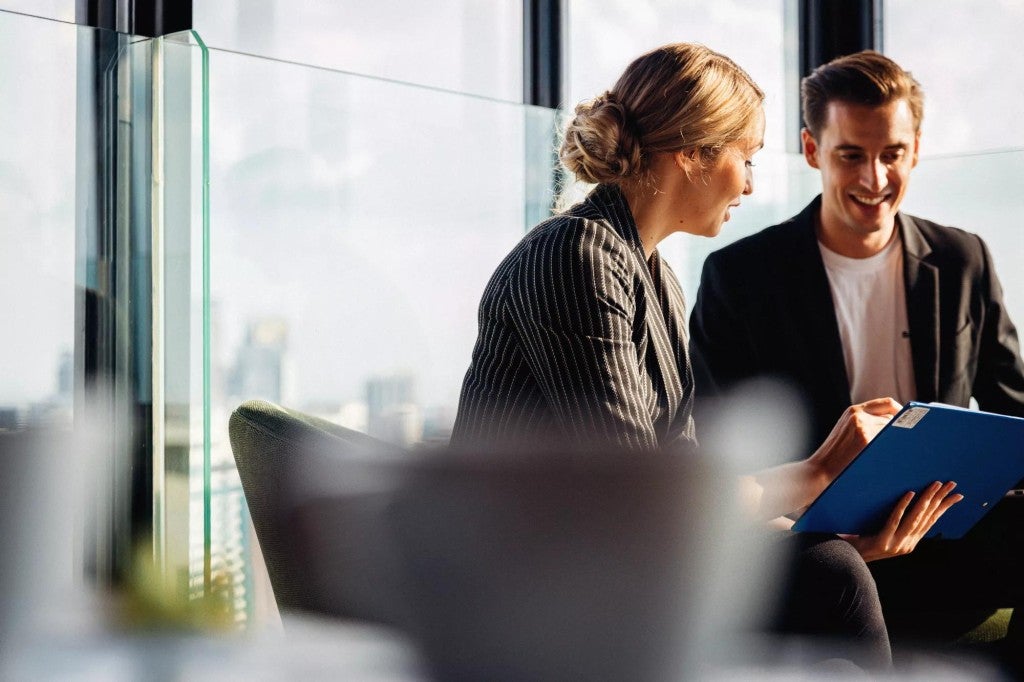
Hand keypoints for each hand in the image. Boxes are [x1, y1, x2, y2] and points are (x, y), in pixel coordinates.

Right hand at [809, 398, 901, 484]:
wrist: (819, 470)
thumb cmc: (834, 455)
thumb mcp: (845, 431)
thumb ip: (864, 423)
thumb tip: (894, 424)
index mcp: (853, 411)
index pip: (886, 403)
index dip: (901, 411)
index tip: (911, 421)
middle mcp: (857, 414)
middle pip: (893, 417)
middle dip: (902, 429)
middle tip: (909, 439)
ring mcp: (861, 426)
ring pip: (892, 430)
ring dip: (897, 441)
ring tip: (898, 451)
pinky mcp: (865, 440)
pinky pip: (888, 442)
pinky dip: (892, 449)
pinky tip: (892, 457)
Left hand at [841, 481, 963, 561]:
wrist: (848, 560)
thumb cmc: (864, 544)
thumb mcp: (885, 535)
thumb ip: (897, 525)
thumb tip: (909, 503)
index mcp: (910, 542)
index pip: (931, 521)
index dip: (944, 507)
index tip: (957, 494)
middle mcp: (906, 544)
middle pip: (927, 517)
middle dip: (940, 499)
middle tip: (951, 483)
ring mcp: (896, 543)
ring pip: (915, 518)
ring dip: (926, 499)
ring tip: (935, 485)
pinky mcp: (883, 541)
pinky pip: (895, 520)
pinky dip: (903, 506)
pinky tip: (910, 493)